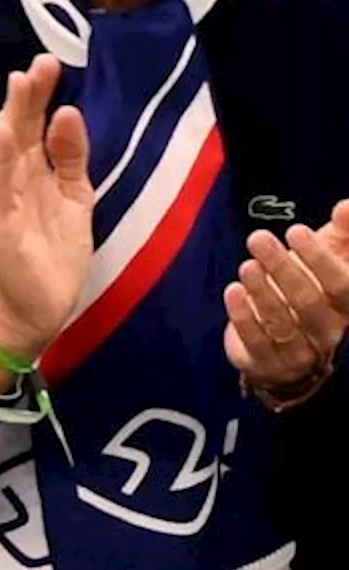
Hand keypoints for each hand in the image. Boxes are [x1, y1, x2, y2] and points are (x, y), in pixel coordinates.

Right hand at [0, 54, 93, 361]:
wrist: (42, 305)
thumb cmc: (55, 250)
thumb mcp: (74, 195)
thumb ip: (70, 155)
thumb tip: (69, 111)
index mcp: (30, 171)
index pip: (31, 126)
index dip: (37, 96)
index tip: (47, 64)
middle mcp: (9, 181)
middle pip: (14, 134)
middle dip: (23, 102)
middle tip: (34, 68)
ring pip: (1, 159)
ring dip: (6, 129)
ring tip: (15, 100)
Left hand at [224, 200, 348, 391]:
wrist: (283, 343)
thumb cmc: (309, 288)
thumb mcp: (329, 258)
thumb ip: (343, 233)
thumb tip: (346, 205)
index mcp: (345, 306)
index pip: (342, 286)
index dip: (320, 259)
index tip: (295, 230)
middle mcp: (328, 332)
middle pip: (309, 301)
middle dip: (283, 267)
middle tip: (258, 238)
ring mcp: (300, 353)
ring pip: (282, 322)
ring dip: (263, 291)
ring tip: (246, 265)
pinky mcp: (269, 365)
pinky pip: (257, 342)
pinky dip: (243, 317)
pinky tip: (232, 291)